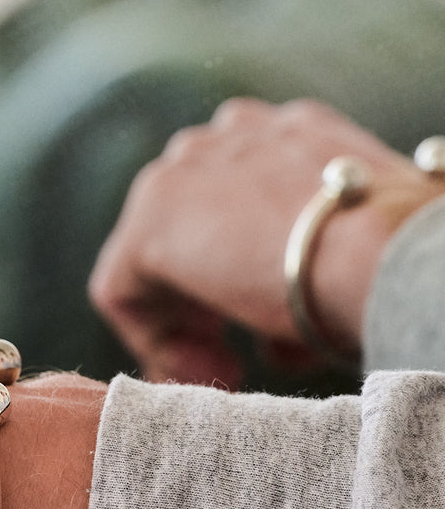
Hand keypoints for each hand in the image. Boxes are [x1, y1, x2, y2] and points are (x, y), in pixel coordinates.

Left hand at [89, 98, 444, 386]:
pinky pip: (121, 290)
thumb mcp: (344, 259)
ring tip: (222, 371)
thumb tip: (276, 340)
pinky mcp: (150, 220)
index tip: (259, 329)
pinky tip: (197, 370)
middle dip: (205, 300)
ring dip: (182, 323)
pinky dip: (151, 339)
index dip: (236, 273)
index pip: (235, 198)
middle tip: (234, 358)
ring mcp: (184, 171)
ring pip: (153, 258)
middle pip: (189, 224)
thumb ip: (298, 278)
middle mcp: (231, 137)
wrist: (382, 256)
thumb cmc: (386, 265)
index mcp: (286, 136)